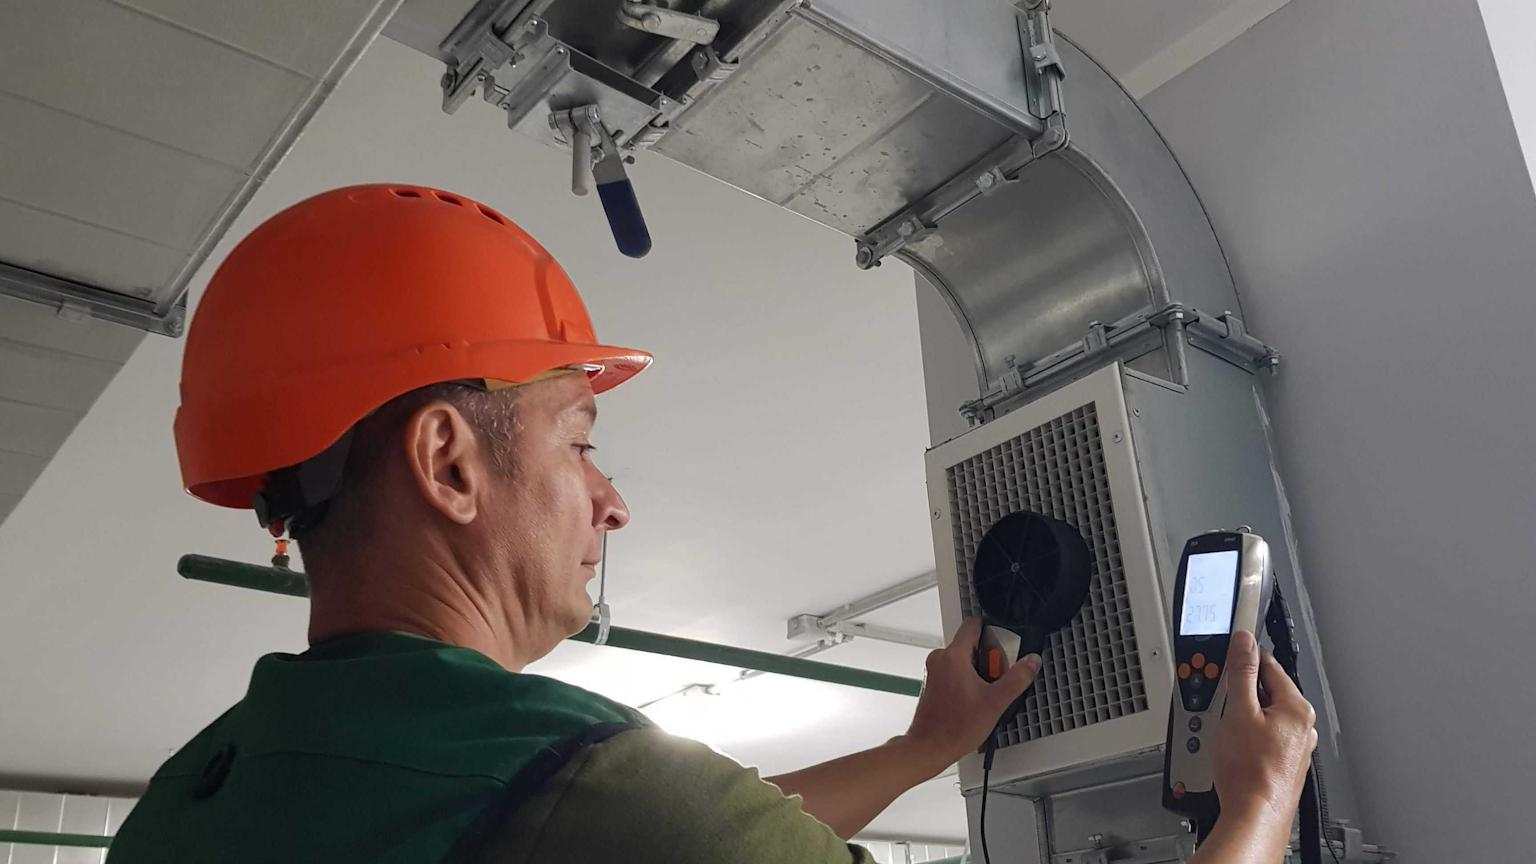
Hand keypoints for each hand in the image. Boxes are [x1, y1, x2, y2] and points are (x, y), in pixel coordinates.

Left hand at [898, 617, 1040, 776]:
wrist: (931, 746)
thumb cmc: (955, 727)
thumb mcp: (996, 702)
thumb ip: (1017, 678)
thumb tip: (1031, 661)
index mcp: (953, 656)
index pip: (972, 625)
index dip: (991, 630)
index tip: (1002, 645)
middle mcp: (940, 659)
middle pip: (971, 644)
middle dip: (988, 659)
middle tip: (996, 680)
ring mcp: (935, 671)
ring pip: (964, 659)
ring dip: (979, 671)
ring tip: (986, 694)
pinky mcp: (934, 683)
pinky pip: (955, 671)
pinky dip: (968, 680)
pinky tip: (974, 700)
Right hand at [1213, 630, 1318, 821]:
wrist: (1253, 814)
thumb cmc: (1249, 771)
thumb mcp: (1238, 711)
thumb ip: (1242, 673)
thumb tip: (1244, 643)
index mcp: (1297, 708)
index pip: (1268, 665)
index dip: (1243, 656)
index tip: (1227, 647)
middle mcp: (1302, 726)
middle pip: (1265, 691)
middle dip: (1239, 691)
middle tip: (1218, 696)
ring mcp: (1295, 746)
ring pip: (1262, 715)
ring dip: (1240, 714)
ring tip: (1221, 726)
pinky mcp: (1283, 762)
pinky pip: (1262, 735)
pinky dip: (1246, 734)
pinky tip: (1231, 746)